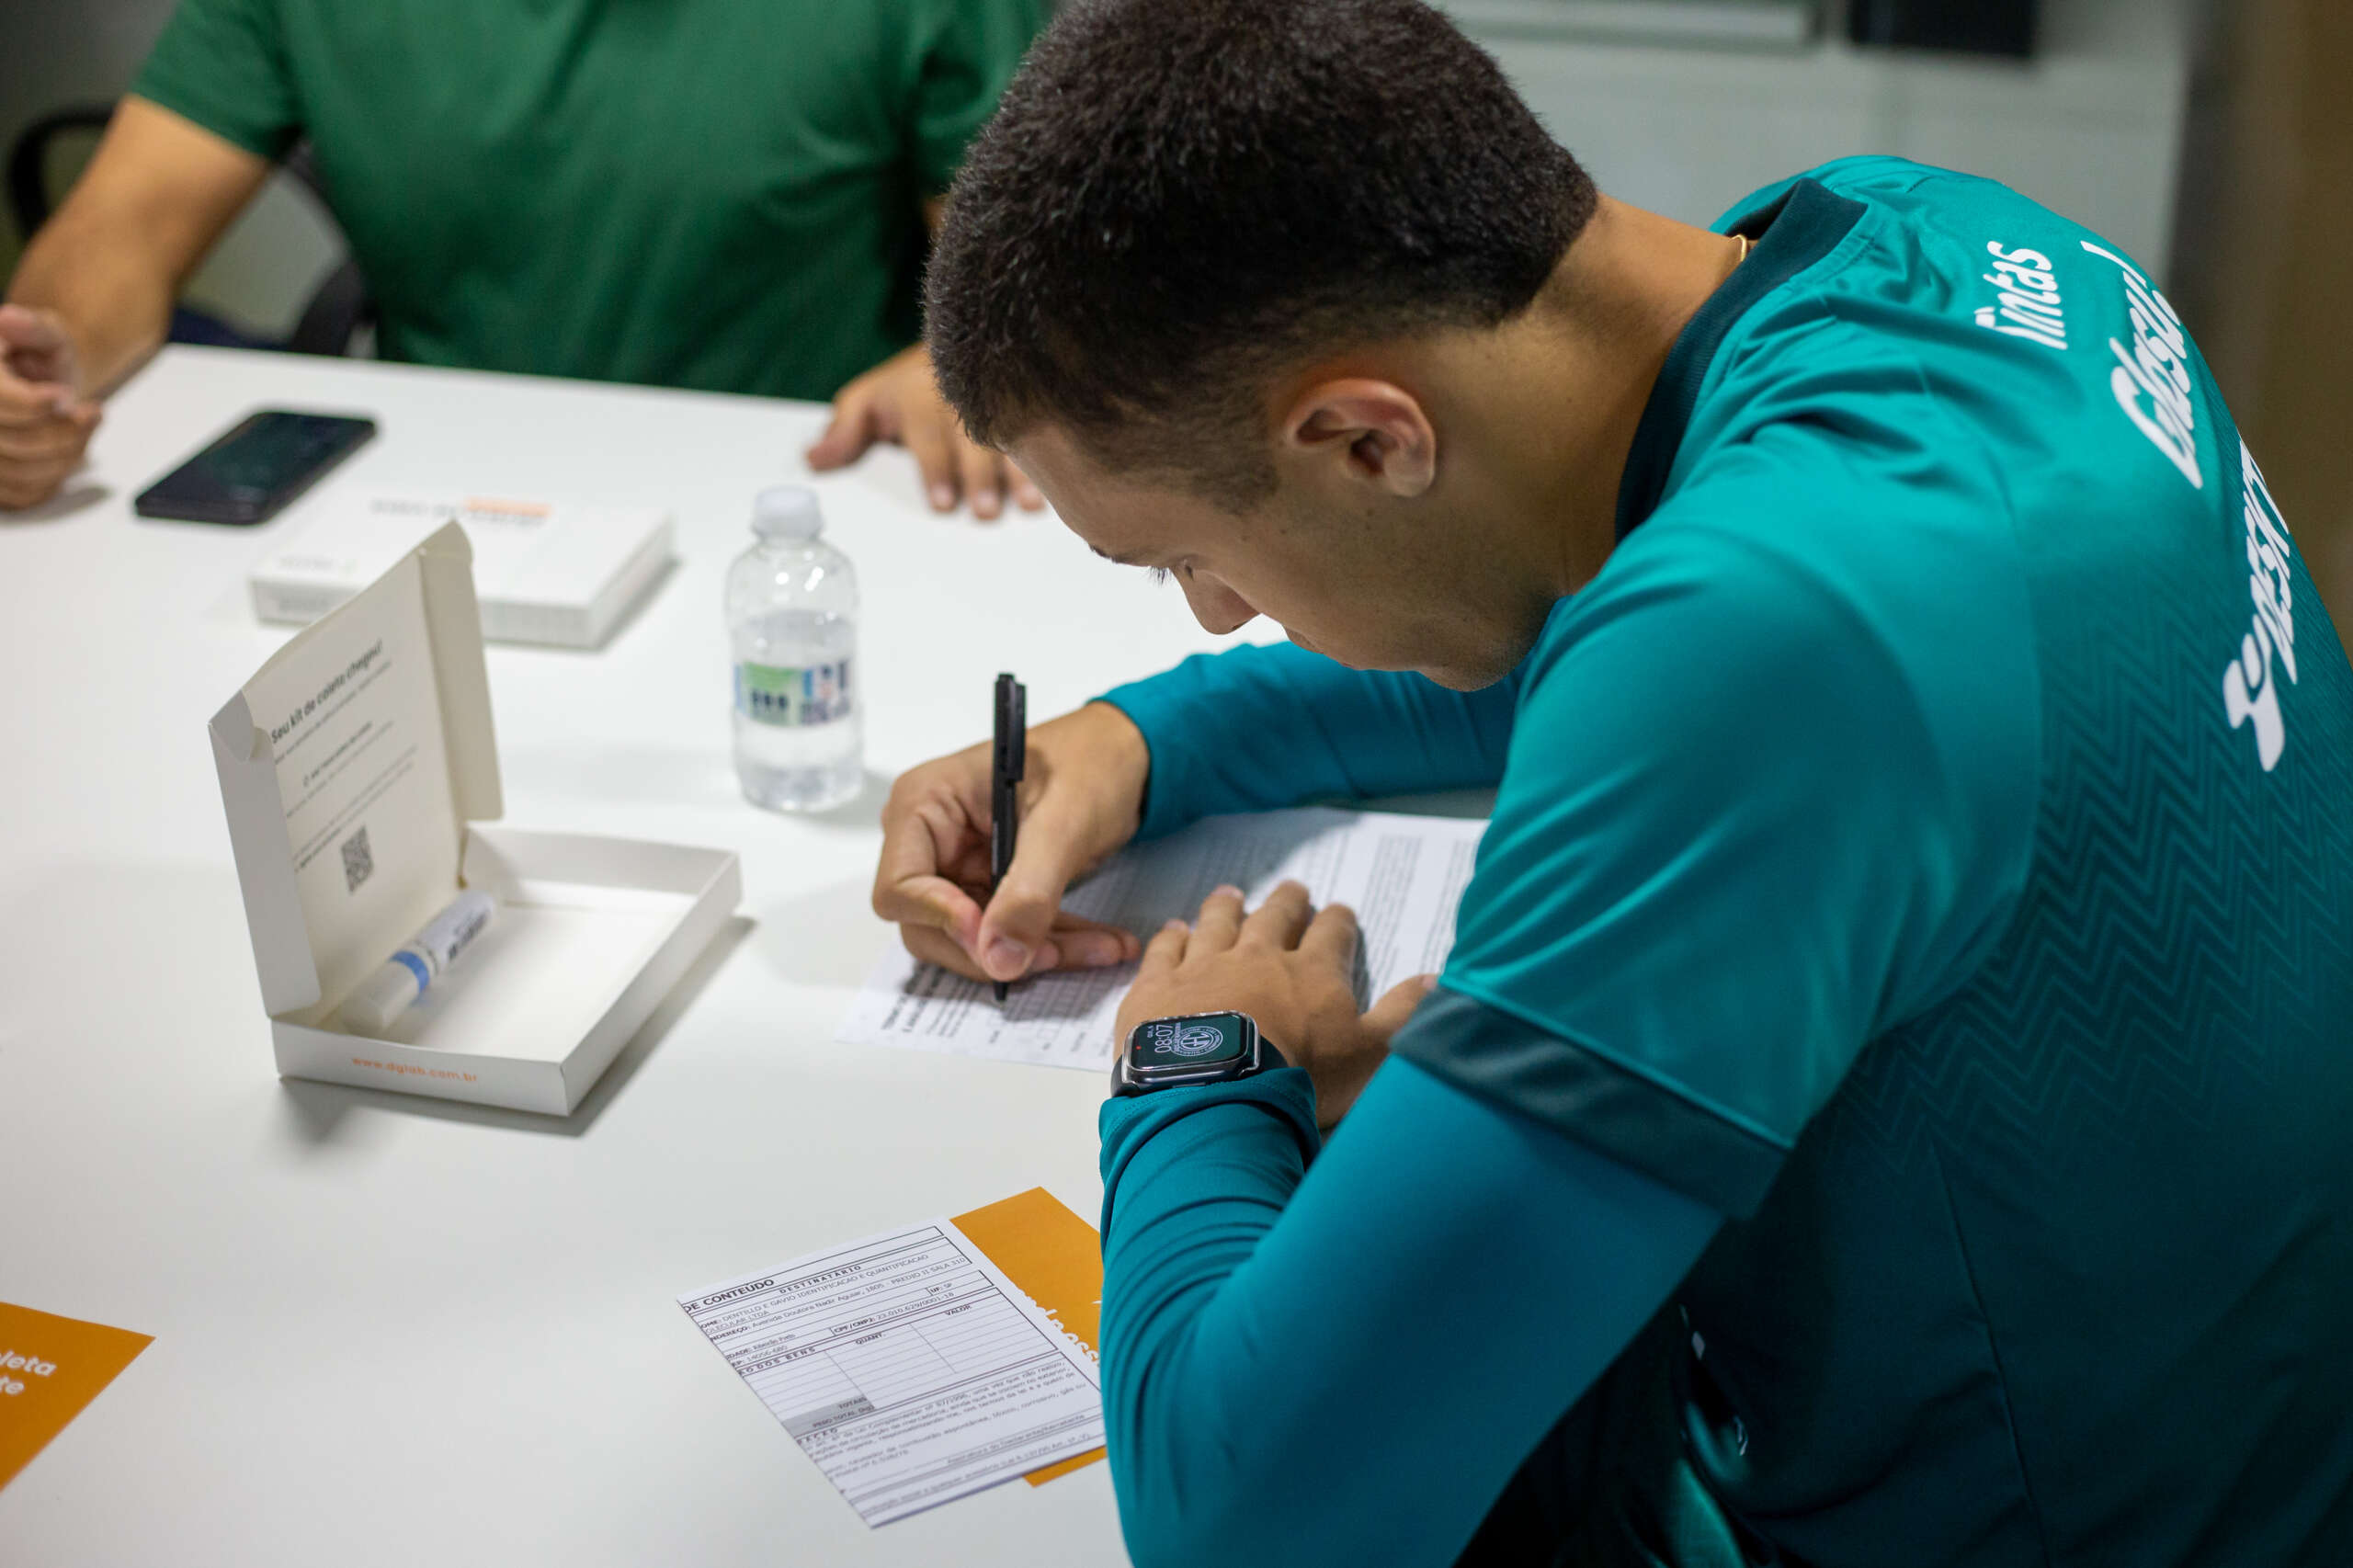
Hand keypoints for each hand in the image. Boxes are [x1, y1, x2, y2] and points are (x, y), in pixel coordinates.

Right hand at [0, 305, 101, 510]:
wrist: (40, 385)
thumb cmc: (38, 358)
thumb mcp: (44, 333)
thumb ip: (32, 328)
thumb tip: (9, 319)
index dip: (31, 405)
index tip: (64, 396)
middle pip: (11, 442)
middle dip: (63, 432)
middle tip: (92, 412)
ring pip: (20, 473)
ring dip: (67, 456)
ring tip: (85, 427)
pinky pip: (22, 495)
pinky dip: (55, 477)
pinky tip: (70, 452)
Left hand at [806, 342, 1044, 519]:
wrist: (963, 338)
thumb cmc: (910, 383)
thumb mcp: (868, 398)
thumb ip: (845, 430)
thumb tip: (815, 460)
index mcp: (920, 395)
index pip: (929, 433)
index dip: (937, 468)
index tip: (944, 502)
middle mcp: (962, 397)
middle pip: (973, 437)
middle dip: (980, 475)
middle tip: (985, 510)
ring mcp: (997, 399)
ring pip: (1012, 434)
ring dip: (1021, 471)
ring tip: (1027, 504)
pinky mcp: (1022, 404)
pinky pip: (1040, 427)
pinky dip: (1051, 457)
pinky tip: (1058, 483)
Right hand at [874, 702, 1151, 983]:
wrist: (1123, 757)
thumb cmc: (1088, 760)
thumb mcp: (1063, 823)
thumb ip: (1029, 892)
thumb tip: (999, 958)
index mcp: (924, 805)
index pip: (900, 888)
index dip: (942, 921)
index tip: (996, 944)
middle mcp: (929, 841)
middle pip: (931, 927)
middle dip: (996, 949)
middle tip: (1057, 954)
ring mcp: (957, 868)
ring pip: (975, 942)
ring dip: (1036, 954)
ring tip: (1102, 947)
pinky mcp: (988, 889)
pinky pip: (1007, 935)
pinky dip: (1052, 944)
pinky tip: (1100, 944)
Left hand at [1115, 882, 1435, 1129]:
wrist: (1216, 1097)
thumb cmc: (1300, 1079)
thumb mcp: (1370, 1054)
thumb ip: (1402, 1015)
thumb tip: (1435, 979)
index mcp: (1312, 971)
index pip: (1331, 934)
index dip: (1338, 922)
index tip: (1340, 912)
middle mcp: (1258, 956)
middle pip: (1275, 917)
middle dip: (1287, 903)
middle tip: (1293, 890)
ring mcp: (1204, 966)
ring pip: (1218, 923)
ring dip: (1227, 907)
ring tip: (1231, 894)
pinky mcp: (1158, 986)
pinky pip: (1166, 949)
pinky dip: (1172, 937)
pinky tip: (1174, 930)